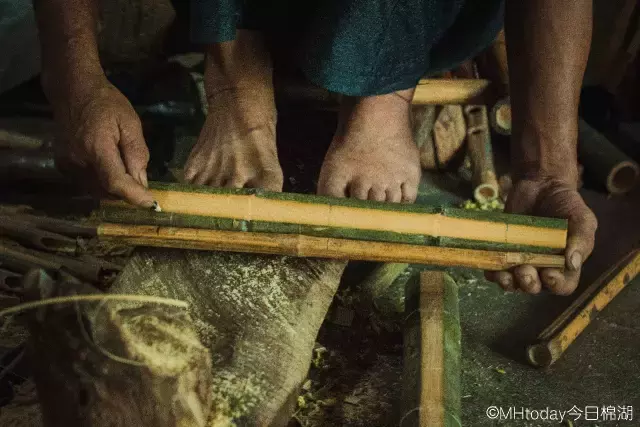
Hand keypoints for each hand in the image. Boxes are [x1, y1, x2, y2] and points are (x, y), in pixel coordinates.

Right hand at [55, 78, 153, 206]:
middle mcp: (77, 161)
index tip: (152, 205)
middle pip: (107, 191)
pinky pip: (88, 184)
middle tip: (142, 185)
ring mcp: (67, 165)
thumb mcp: (130, 123)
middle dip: (127, 193)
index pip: (116, 182)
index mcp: (96, 147)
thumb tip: (142, 182)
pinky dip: (103, 184)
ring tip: (127, 173)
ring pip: (97, 191)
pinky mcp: (63, 166)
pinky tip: (111, 169)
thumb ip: (137, 154)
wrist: (73, 90)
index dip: (135, 196)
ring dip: (115, 190)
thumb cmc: (106, 103)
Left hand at [485, 177, 596, 294]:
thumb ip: (581, 239)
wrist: (542, 185)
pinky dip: (492, 272)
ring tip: (504, 275)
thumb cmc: (566, 204)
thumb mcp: (582, 219)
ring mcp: (521, 260)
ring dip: (508, 283)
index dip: (556, 285)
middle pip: (535, 287)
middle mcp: (542, 267)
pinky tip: (491, 267)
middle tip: (524, 271)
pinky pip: (495, 269)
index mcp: (564, 265)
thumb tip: (573, 264)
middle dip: (529, 284)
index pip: (563, 286)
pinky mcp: (504, 251)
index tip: (549, 273)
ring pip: (513, 283)